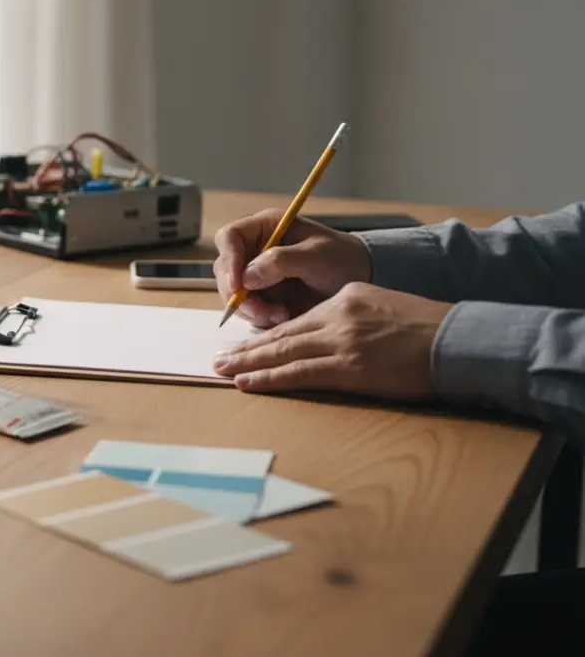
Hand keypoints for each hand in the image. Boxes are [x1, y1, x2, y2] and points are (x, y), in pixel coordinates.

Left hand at [212, 282, 452, 399]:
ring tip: (222, 369)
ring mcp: (342, 341)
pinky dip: (268, 378)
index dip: (269, 333)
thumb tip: (330, 338)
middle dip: (247, 346)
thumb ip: (354, 318)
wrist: (461, 342)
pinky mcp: (349, 367)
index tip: (248, 342)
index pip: (299, 318)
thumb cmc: (431, 331)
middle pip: (282, 333)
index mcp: (347, 298)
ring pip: (282, 351)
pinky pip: (298, 374)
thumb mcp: (386, 308)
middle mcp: (339, 314)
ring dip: (248, 362)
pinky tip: (247, 383)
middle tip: (220, 356)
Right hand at [214, 209, 372, 326]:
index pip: (229, 237)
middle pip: (225, 269)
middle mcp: (254, 248)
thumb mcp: (317, 256)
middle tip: (261, 311)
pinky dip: (259, 317)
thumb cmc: (341, 259)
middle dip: (239, 293)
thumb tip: (247, 276)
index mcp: (265, 228)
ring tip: (280, 315)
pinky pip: (247, 308)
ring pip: (232, 292)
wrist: (358, 280)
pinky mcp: (261, 294)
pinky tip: (282, 316)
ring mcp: (255, 272)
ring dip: (250, 309)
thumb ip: (282, 261)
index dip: (229, 259)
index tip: (239, 284)